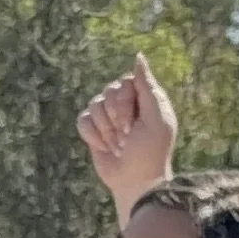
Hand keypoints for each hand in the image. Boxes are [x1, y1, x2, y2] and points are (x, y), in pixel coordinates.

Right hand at [77, 55, 177, 217]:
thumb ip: (147, 86)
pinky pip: (83, 120)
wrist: (134, 181)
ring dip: (106, 131)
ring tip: (118, 146)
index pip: (126, 81)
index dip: (125, 102)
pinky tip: (104, 148)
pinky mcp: (94, 130)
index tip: (133, 124)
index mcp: (145, 97)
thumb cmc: (150, 151)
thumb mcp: (156, 118)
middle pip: (108, 92)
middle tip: (127, 138)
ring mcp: (108, 116)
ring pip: (94, 105)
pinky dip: (92, 136)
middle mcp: (126, 103)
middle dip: (115, 119)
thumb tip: (138, 57)